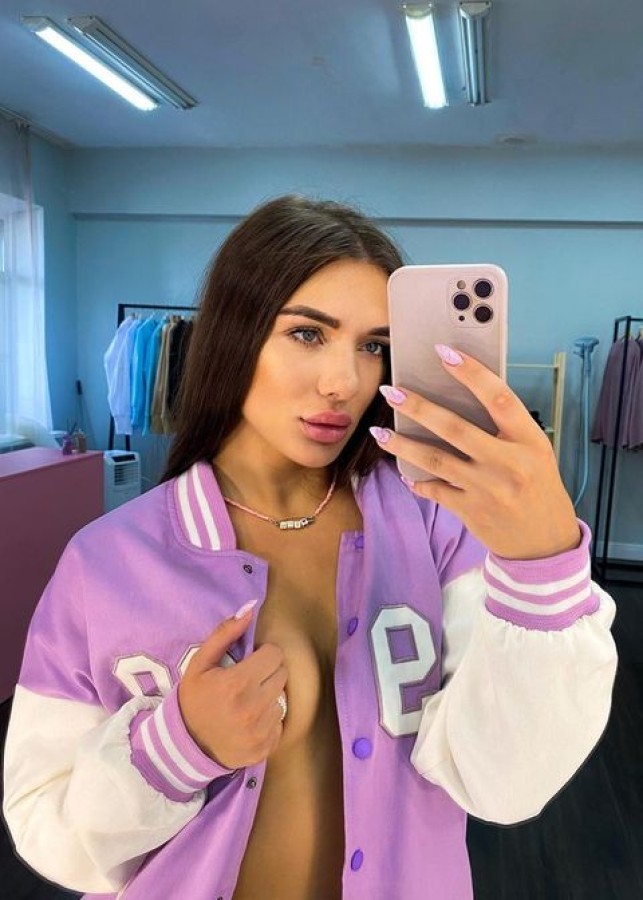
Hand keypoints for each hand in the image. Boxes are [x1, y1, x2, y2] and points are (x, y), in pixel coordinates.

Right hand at [178, 609, 287, 768]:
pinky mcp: (264, 748)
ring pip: (282, 699)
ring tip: (247, 703)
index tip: (251, 662)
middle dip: (267, 674)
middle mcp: (252, 707)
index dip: (263, 655)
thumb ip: (224, 634)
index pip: (275, 655)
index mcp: (237, 683)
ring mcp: (260, 731)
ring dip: (268, 698)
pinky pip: (280, 724)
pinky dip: (268, 721)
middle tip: (249, 681)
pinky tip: (249, 722)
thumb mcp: (200, 663)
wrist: (185, 745)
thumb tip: (249, 609)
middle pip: (282, 675)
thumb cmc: (194, 698)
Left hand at [374, 346, 580, 559]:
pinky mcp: (471, 511)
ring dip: (402, 445)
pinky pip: (436, 490)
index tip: (444, 352)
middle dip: (418, 407)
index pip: (499, 397)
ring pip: (436, 460)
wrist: (546, 542)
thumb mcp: (536, 453)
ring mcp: (488, 489)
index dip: (471, 373)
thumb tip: (460, 399)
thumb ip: (506, 429)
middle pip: (455, 428)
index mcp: (529, 440)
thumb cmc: (539, 488)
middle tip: (390, 390)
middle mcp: (508, 463)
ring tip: (378, 432)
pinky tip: (403, 472)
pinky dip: (417, 481)